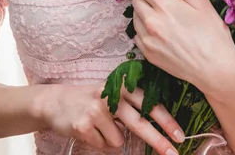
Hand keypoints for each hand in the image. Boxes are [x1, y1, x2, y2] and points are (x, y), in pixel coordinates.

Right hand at [34, 82, 183, 153]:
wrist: (55, 101)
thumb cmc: (91, 99)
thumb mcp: (112, 94)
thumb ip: (132, 104)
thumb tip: (158, 126)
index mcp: (122, 86)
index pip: (148, 103)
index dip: (166, 120)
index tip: (179, 134)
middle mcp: (110, 95)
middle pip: (140, 122)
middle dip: (158, 140)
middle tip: (173, 153)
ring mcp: (96, 110)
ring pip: (119, 140)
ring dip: (112, 139)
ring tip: (100, 127)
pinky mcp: (84, 125)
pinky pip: (103, 146)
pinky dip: (99, 143)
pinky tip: (89, 131)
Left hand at [132, 0, 234, 94]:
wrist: (215, 69)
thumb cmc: (212, 33)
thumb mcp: (200, 1)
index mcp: (163, 5)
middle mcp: (150, 22)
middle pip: (135, 0)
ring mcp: (147, 40)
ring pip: (135, 17)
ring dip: (141, 9)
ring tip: (156, 10)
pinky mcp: (148, 54)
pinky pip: (137, 34)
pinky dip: (143, 27)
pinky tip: (156, 28)